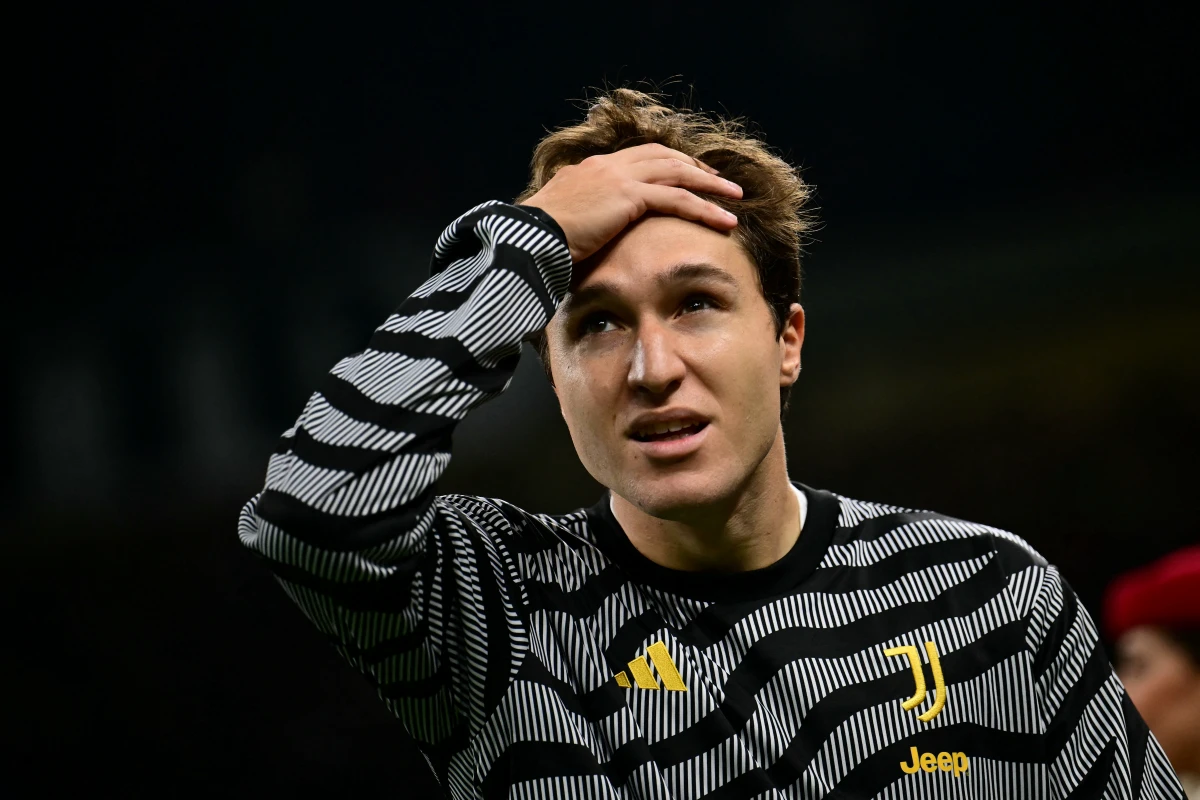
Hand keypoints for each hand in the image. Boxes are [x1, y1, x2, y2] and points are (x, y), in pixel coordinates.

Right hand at [520, 143, 742, 262]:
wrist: (528, 237)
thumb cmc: (537, 238)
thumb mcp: (560, 220)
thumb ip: (578, 216)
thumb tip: (582, 231)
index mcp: (592, 169)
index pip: (639, 158)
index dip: (667, 164)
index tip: (687, 175)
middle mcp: (608, 166)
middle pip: (664, 157)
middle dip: (695, 168)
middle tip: (719, 182)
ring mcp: (619, 177)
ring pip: (678, 173)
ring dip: (710, 185)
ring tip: (735, 198)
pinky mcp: (629, 196)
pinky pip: (677, 198)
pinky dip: (704, 208)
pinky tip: (725, 221)